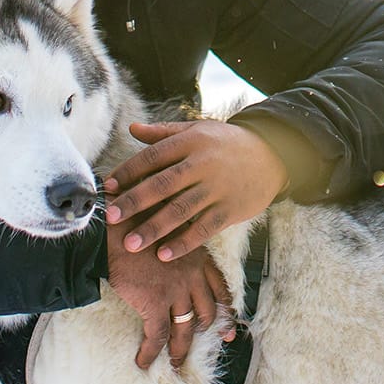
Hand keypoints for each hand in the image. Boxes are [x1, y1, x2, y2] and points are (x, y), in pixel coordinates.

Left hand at [103, 120, 286, 263]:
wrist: (274, 155)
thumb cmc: (228, 143)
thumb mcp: (199, 130)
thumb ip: (164, 132)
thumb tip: (131, 129)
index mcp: (191, 141)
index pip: (153, 157)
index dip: (129, 171)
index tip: (109, 187)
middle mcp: (203, 164)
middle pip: (162, 185)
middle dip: (134, 202)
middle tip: (111, 217)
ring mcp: (218, 188)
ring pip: (180, 210)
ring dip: (153, 228)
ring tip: (131, 243)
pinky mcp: (231, 210)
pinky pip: (203, 229)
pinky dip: (183, 243)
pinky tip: (163, 254)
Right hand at [105, 219, 230, 369]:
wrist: (114, 225)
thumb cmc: (135, 222)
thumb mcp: (167, 229)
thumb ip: (176, 247)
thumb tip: (168, 261)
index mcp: (197, 256)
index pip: (220, 288)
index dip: (225, 311)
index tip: (227, 330)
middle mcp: (192, 275)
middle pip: (206, 312)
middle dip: (206, 333)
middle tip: (205, 348)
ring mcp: (176, 290)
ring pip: (184, 329)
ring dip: (179, 349)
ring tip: (175, 363)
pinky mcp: (155, 302)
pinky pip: (157, 336)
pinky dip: (150, 352)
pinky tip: (144, 361)